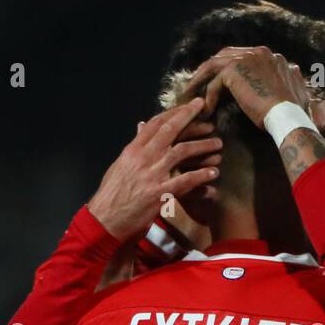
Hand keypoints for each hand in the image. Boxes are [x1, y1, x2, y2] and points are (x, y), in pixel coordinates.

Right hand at [87, 98, 221, 240]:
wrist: (106, 219)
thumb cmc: (112, 195)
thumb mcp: (120, 166)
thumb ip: (134, 147)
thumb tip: (141, 128)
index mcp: (133, 149)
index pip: (155, 123)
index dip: (174, 112)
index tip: (189, 105)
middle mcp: (143, 157)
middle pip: (170, 130)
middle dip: (189, 117)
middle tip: (206, 110)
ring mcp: (152, 174)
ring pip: (182, 152)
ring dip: (202, 146)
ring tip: (218, 144)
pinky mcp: (159, 193)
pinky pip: (185, 181)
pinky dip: (200, 176)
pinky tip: (213, 173)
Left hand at [184, 46, 312, 127]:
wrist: (289, 117)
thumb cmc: (293, 112)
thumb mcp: (296, 89)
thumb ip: (291, 77)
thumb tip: (294, 70)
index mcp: (271, 55)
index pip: (243, 56)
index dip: (229, 67)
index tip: (221, 81)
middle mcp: (258, 52)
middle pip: (226, 55)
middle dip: (211, 69)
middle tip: (200, 83)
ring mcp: (245, 59)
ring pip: (215, 66)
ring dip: (202, 80)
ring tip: (194, 95)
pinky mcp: (234, 71)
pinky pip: (215, 83)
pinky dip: (209, 96)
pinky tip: (207, 110)